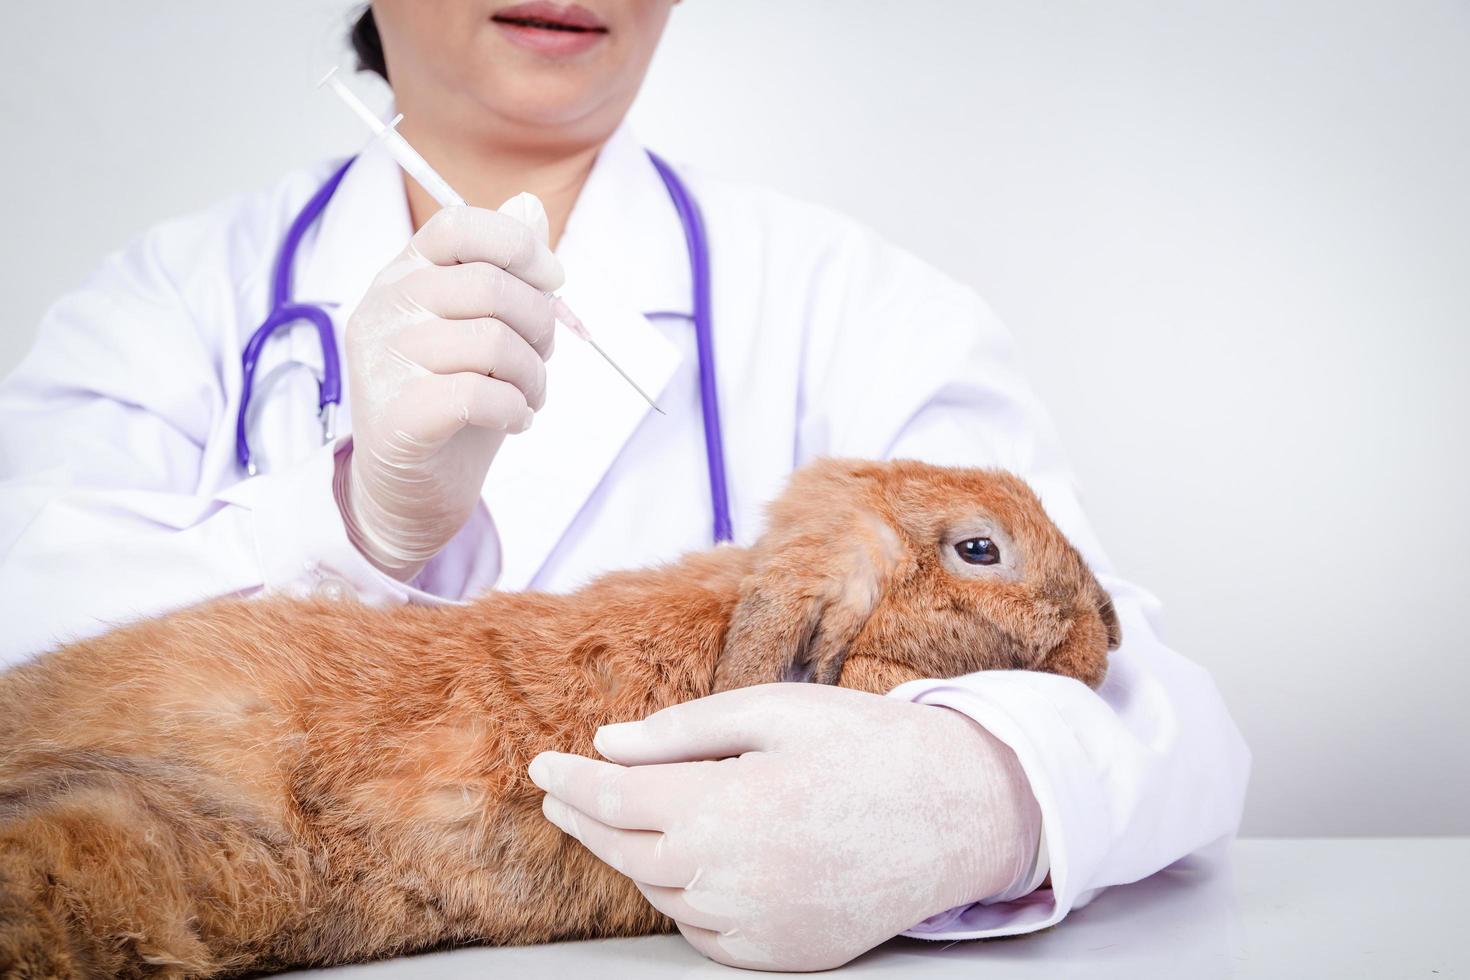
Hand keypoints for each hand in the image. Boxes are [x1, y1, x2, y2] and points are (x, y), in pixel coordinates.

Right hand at [339, 194, 562, 578]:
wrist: (408, 490)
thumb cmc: (451, 402)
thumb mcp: (481, 328)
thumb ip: (503, 270)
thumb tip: (531, 204)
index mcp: (401, 275)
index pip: (457, 225)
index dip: (519, 245)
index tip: (554, 281)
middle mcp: (383, 308)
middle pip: (488, 285)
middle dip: (540, 324)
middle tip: (543, 360)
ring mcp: (383, 362)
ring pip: (493, 342)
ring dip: (533, 375)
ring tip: (529, 397)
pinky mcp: (396, 416)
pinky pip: (480, 394)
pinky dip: (514, 409)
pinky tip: (513, 421)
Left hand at [528, 683, 1041, 970]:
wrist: (962, 813)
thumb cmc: (868, 747)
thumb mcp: (775, 710)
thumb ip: (682, 731)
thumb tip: (609, 743)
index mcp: (725, 809)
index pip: (615, 800)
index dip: (570, 782)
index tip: (542, 766)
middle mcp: (731, 880)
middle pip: (627, 853)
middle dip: (587, 820)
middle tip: (563, 793)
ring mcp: (758, 927)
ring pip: (663, 894)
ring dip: (635, 855)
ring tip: (623, 819)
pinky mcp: (782, 955)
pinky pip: (705, 930)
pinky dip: (682, 896)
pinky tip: (685, 864)